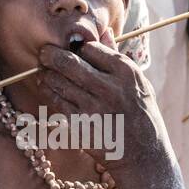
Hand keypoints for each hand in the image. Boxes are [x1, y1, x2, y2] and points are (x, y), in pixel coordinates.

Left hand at [37, 34, 167, 174]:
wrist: (144, 156)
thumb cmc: (142, 116)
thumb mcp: (139, 84)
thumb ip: (118, 57)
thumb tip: (105, 32)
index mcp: (126, 73)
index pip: (90, 48)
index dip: (77, 47)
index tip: (71, 49)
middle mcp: (110, 88)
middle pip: (69, 62)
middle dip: (51, 55)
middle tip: (44, 53)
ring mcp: (94, 108)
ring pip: (59, 82)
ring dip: (47, 74)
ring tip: (44, 71)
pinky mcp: (81, 126)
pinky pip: (57, 103)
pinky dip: (49, 93)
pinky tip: (47, 88)